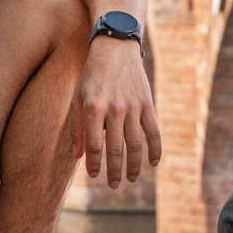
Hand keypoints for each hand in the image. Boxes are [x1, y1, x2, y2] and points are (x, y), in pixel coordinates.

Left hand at [75, 35, 161, 188]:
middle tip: (113, 185)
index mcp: (94, 108)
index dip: (95, 164)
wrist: (115, 48)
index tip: (94, 176)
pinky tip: (153, 163)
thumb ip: (76, 127)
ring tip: (131, 179)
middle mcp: (115, 109)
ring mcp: (133, 107)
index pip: (95, 146)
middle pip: (116, 149)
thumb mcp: (77, 97)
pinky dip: (155, 148)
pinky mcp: (147, 103)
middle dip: (114, 171)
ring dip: (134, 165)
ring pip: (136, 144)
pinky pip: (153, 131)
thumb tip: (78, 156)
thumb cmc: (92, 75)